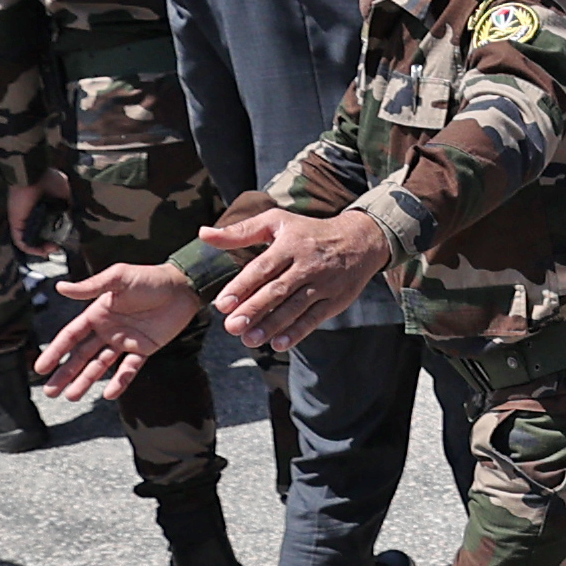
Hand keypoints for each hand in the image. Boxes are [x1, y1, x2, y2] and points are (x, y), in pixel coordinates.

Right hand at [40, 263, 206, 399]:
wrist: (183, 286)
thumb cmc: (150, 278)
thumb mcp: (118, 278)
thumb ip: (91, 287)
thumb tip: (60, 287)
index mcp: (97, 314)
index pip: (71, 337)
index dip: (55, 352)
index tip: (40, 369)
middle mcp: (107, 330)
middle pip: (81, 356)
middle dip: (65, 374)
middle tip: (50, 392)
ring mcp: (125, 341)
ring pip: (100, 365)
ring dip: (85, 381)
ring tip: (71, 397)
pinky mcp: (144, 349)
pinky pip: (130, 368)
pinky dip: (120, 381)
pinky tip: (108, 394)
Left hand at [209, 209, 397, 350]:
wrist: (361, 240)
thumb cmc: (309, 232)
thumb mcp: (277, 222)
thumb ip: (240, 231)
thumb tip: (203, 234)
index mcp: (290, 245)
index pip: (263, 268)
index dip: (242, 286)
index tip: (222, 304)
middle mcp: (308, 265)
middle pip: (278, 290)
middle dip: (254, 310)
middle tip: (231, 327)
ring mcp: (324, 284)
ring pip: (295, 307)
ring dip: (272, 325)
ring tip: (249, 340)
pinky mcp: (336, 300)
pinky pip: (315, 318)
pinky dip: (297, 332)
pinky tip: (279, 343)